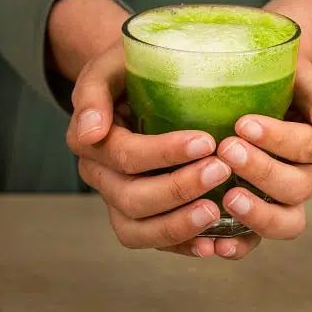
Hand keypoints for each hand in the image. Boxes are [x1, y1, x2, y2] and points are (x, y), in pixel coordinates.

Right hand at [65, 45, 233, 256]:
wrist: (135, 82)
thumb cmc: (128, 69)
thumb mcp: (109, 67)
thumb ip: (93, 92)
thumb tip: (90, 131)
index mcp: (90, 141)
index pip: (124, 155)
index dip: (164, 153)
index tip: (206, 141)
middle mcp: (101, 175)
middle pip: (132, 198)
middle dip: (178, 189)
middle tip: (221, 170)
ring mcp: (119, 198)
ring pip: (138, 230)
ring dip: (178, 226)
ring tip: (216, 213)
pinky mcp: (141, 214)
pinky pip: (155, 241)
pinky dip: (182, 245)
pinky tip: (213, 244)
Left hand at [213, 60, 311, 258]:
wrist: (261, 87)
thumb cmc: (282, 79)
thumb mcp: (302, 79)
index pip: (308, 146)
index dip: (278, 139)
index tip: (244, 123)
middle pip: (296, 186)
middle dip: (262, 170)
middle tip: (227, 150)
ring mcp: (287, 199)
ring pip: (286, 220)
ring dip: (258, 212)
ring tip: (228, 197)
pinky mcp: (262, 212)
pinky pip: (258, 239)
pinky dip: (242, 245)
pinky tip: (219, 244)